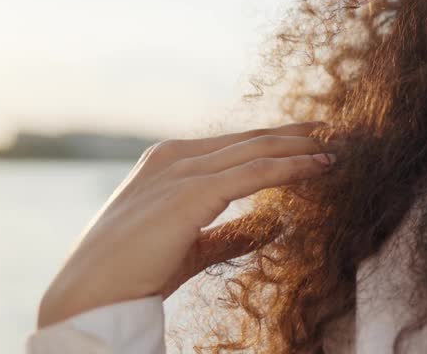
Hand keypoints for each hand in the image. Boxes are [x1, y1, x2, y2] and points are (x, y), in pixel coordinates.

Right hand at [37, 121, 339, 328]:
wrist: (90, 295)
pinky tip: (318, 168)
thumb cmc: (132, 275)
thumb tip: (273, 226)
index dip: (277, 140)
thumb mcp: (190, 246)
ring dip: (301, 148)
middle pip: (251, 138)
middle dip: (296, 135)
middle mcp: (174, 157)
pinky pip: (254, 174)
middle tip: (335, 130)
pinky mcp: (191, 193)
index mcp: (168, 161)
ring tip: (336, 148)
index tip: (313, 140)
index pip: (236, 143)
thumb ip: (230, 233)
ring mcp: (181, 171)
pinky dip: (290, 168)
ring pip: (257, 150)